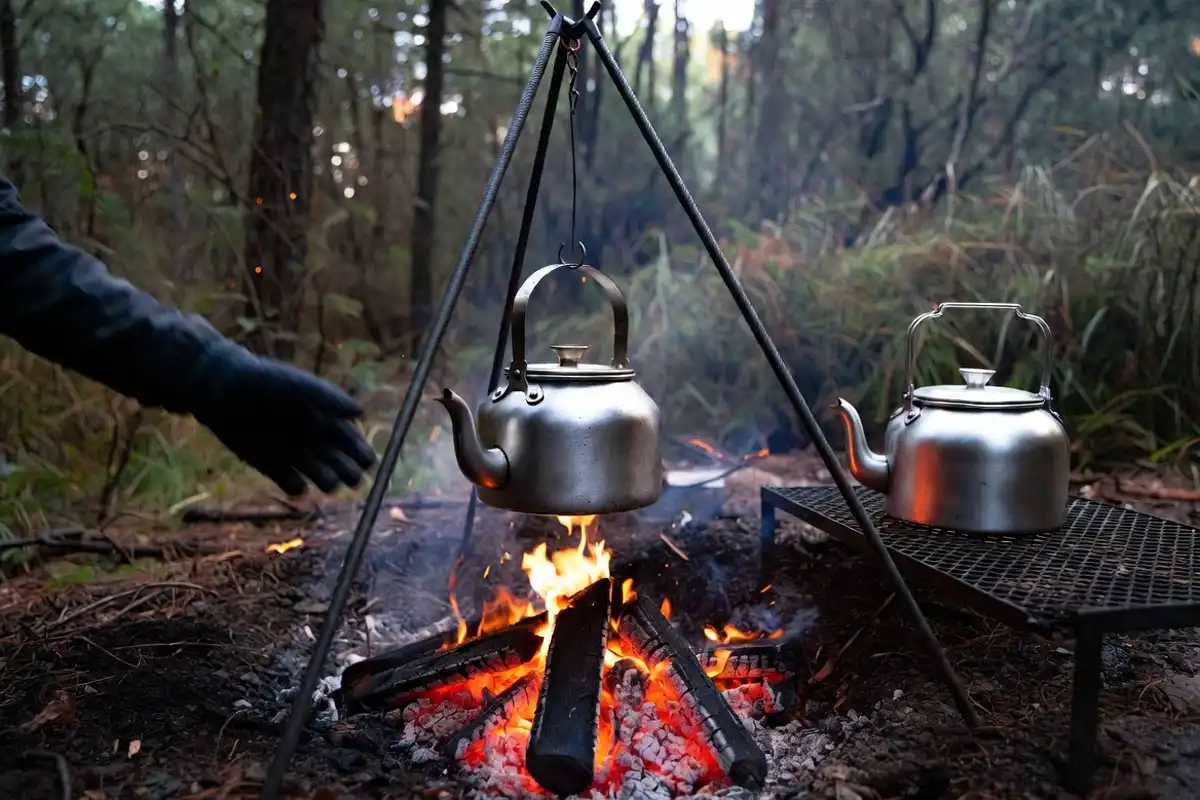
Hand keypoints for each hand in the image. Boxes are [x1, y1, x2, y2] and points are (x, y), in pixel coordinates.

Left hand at [190, 347, 376, 495]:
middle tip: (346, 472)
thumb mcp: (301, 386)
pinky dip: (297, 487)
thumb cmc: (267, 383)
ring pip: (326, 480)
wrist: (226, 391)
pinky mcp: (275, 468)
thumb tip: (361, 411)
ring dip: (329, 482)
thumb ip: (330, 398)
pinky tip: (293, 478)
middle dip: (351, 474)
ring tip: (323, 475)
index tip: (364, 459)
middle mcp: (318, 441)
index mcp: (330, 421)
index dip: (364, 455)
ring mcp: (297, 456)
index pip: (357, 445)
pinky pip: (295, 487)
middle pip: (347, 468)